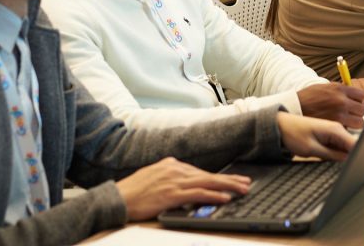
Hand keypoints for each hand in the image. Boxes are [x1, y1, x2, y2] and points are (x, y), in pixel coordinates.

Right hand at [115, 157, 251, 220]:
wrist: (117, 198)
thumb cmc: (133, 191)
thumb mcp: (154, 177)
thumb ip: (170, 177)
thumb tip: (186, 183)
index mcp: (172, 164)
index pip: (200, 172)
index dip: (218, 176)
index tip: (232, 179)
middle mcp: (175, 169)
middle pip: (208, 175)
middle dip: (229, 179)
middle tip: (246, 182)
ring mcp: (174, 181)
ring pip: (207, 182)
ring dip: (227, 186)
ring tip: (242, 190)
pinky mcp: (172, 193)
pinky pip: (197, 194)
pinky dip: (213, 195)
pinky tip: (225, 198)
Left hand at [276, 112, 355, 161]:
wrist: (280, 125)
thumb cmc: (293, 135)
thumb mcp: (311, 149)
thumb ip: (332, 155)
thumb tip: (350, 160)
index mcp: (335, 130)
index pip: (357, 144)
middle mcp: (337, 129)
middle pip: (354, 146)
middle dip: (358, 157)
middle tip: (356, 171)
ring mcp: (334, 132)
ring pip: (347, 148)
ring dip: (348, 156)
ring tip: (343, 165)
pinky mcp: (329, 136)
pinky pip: (339, 147)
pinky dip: (340, 154)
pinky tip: (335, 160)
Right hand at [297, 83, 363, 128]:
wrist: (295, 107)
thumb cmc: (309, 97)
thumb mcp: (325, 87)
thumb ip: (340, 90)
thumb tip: (354, 96)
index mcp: (340, 89)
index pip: (361, 95)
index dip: (359, 101)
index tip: (355, 104)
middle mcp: (341, 101)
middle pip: (362, 109)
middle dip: (358, 113)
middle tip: (350, 114)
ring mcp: (339, 114)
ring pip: (360, 122)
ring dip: (355, 123)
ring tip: (347, 122)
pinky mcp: (335, 125)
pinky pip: (349, 130)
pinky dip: (346, 130)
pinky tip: (338, 127)